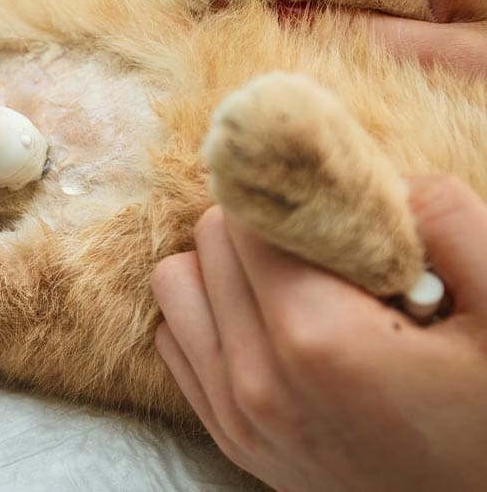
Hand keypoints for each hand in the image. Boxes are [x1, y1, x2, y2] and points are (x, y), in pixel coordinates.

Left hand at [151, 175, 486, 489]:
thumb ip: (442, 217)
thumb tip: (367, 181)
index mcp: (317, 338)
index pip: (249, 215)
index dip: (294, 198)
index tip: (335, 208)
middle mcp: (256, 380)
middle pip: (209, 242)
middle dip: (264, 229)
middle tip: (328, 252)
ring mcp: (236, 415)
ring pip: (177, 287)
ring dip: (225, 268)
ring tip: (295, 283)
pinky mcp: (231, 438)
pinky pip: (177, 342)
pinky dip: (211, 317)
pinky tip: (271, 325)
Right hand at [189, 0, 486, 75]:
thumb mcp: (464, 61)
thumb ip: (374, 40)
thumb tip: (284, 24)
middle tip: (195, 13)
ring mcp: (417, 8)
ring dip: (272, 13)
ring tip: (220, 41)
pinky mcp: (416, 47)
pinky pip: (346, 36)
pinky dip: (305, 47)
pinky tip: (280, 71)